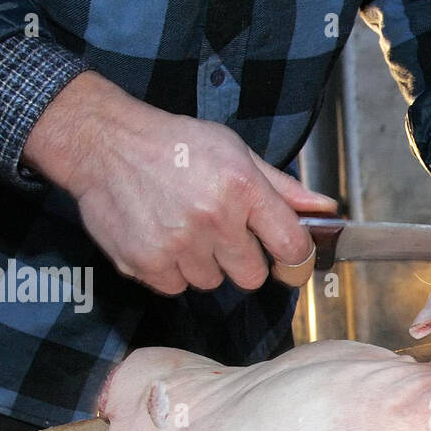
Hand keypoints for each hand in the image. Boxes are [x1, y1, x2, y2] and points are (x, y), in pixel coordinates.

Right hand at [23, 72, 337, 293]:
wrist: (104, 143)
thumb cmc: (175, 146)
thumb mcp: (235, 152)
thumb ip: (282, 187)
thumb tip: (326, 209)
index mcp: (242, 188)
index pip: (291, 247)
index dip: (293, 257)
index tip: (285, 256)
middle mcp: (213, 218)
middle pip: (252, 276)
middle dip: (242, 260)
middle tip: (221, 233)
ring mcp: (178, 244)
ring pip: (212, 283)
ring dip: (203, 264)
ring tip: (184, 228)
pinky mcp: (146, 262)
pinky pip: (176, 287)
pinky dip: (172, 270)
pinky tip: (162, 238)